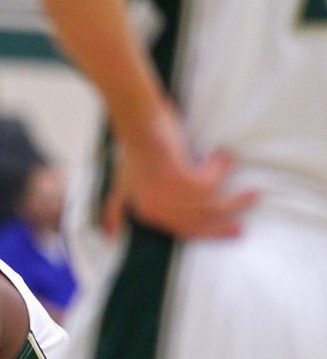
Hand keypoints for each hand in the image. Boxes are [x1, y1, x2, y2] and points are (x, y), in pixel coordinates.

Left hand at [105, 102, 258, 237]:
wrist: (139, 122)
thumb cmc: (133, 151)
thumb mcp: (120, 187)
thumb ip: (114, 211)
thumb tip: (107, 236)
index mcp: (145, 213)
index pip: (183, 231)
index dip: (209, 232)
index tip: (230, 231)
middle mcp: (155, 207)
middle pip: (199, 221)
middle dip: (225, 223)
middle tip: (243, 224)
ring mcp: (165, 193)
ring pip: (210, 202)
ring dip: (234, 198)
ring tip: (252, 193)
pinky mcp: (176, 175)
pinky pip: (210, 181)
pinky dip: (220, 169)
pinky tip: (224, 158)